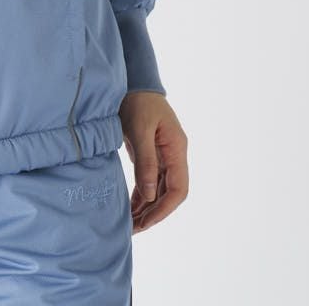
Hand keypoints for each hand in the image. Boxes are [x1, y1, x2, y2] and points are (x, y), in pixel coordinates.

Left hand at [119, 91, 187, 232]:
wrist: (132, 80)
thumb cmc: (138, 101)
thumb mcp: (140, 129)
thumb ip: (145, 161)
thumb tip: (149, 196)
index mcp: (177, 149)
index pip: (178, 189)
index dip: (164, 208)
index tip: (147, 221)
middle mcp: (173, 155)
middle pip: (170, 193)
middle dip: (154, 213)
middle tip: (134, 228)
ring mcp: (163, 155)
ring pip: (160, 189)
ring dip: (147, 207)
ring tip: (130, 223)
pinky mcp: (151, 153)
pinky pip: (150, 180)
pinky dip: (141, 195)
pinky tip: (130, 207)